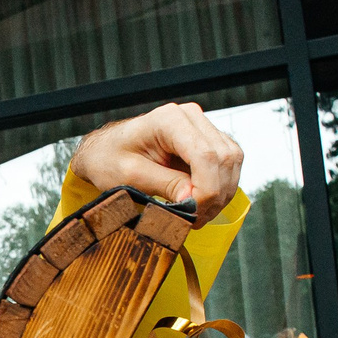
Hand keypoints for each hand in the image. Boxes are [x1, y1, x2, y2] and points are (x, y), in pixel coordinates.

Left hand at [68, 102, 244, 224]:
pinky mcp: (208, 139)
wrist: (106, 151)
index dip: (207, 189)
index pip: (205, 155)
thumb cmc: (111, 160)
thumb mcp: (131, 177)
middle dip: (214, 195)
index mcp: (168, 120)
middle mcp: (190, 117)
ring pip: (231, 161)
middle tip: (194, 220)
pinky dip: (220, 187)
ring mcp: (201, 126)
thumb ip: (165, 185)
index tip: (193, 213)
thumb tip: (194, 201)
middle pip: (224, 158)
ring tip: (196, 214)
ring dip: (220, 194)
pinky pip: (228, 164)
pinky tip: (200, 202)